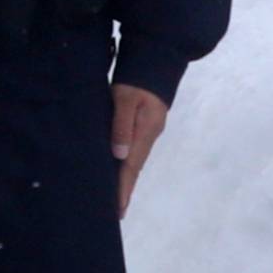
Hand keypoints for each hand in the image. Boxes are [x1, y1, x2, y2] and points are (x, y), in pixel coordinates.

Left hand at [109, 82, 169, 215]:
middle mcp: (148, 137)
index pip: (131, 167)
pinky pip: (134, 151)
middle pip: (135, 169)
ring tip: (115, 197)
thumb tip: (119, 154)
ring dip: (125, 179)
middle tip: (115, 212)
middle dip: (125, 190)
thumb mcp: (126, 98)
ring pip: (134, 161)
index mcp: (145, 133)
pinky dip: (126, 165)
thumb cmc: (137, 79)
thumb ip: (121, 124)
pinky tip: (118, 169)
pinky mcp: (144, 125)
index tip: (117, 209)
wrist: (157, 60)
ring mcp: (148, 132)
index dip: (123, 189)